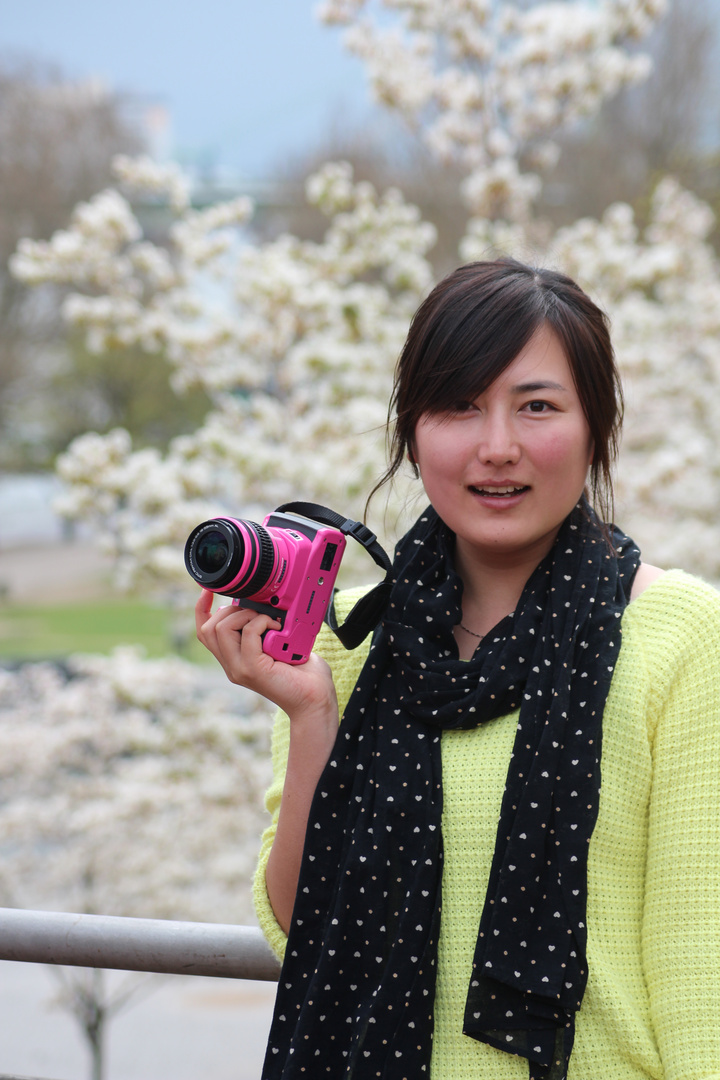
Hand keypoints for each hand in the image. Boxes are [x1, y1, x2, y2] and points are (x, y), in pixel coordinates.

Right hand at [194, 590, 337, 721]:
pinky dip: (263, 622)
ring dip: (246, 615)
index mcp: (234, 659)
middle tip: (258, 612)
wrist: (315, 700)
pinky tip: (278, 628)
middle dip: (231, 609)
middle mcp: (232, 666)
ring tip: (268, 620)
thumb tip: (260, 604)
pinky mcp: (252, 669)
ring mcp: (239, 669)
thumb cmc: (304, 674)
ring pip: (222, 628)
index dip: (201, 609)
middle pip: (209, 628)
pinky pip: (248, 633)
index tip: (208, 590)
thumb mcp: (278, 645)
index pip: (204, 633)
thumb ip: (263, 629)